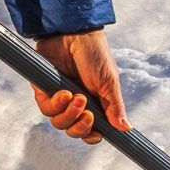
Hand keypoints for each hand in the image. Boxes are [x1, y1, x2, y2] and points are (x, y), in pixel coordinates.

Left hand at [33, 29, 128, 144]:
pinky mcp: (43, 89)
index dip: (92, 136)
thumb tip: (126, 128)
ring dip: (69, 114)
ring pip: (59, 123)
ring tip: (77, 97)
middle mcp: (76, 104)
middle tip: (88, 114)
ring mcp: (59, 98)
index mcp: (94, 104)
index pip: (91, 131)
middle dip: (80, 127)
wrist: (74, 34)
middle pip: (73, 131)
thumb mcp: (109, 83)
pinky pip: (46, 108)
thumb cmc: (95, 55)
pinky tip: (64, 93)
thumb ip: (115, 107)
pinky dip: (56, 104)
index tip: (98, 133)